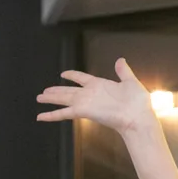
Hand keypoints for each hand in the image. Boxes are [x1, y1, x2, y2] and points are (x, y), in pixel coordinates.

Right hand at [36, 58, 156, 135]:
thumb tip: (120, 60)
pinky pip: (64, 113)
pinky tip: (41, 116)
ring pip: (63, 99)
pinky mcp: (83, 112)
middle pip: (68, 91)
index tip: (64, 74)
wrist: (138, 118)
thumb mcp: (131, 82)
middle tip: (44, 92)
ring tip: (39, 98)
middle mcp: (90, 94)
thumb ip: (123, 71)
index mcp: (100, 85)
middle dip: (56, 91)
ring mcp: (86, 103)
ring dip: (51, 99)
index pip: (82, 78)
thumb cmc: (138, 103)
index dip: (72, 75)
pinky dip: (51, 115)